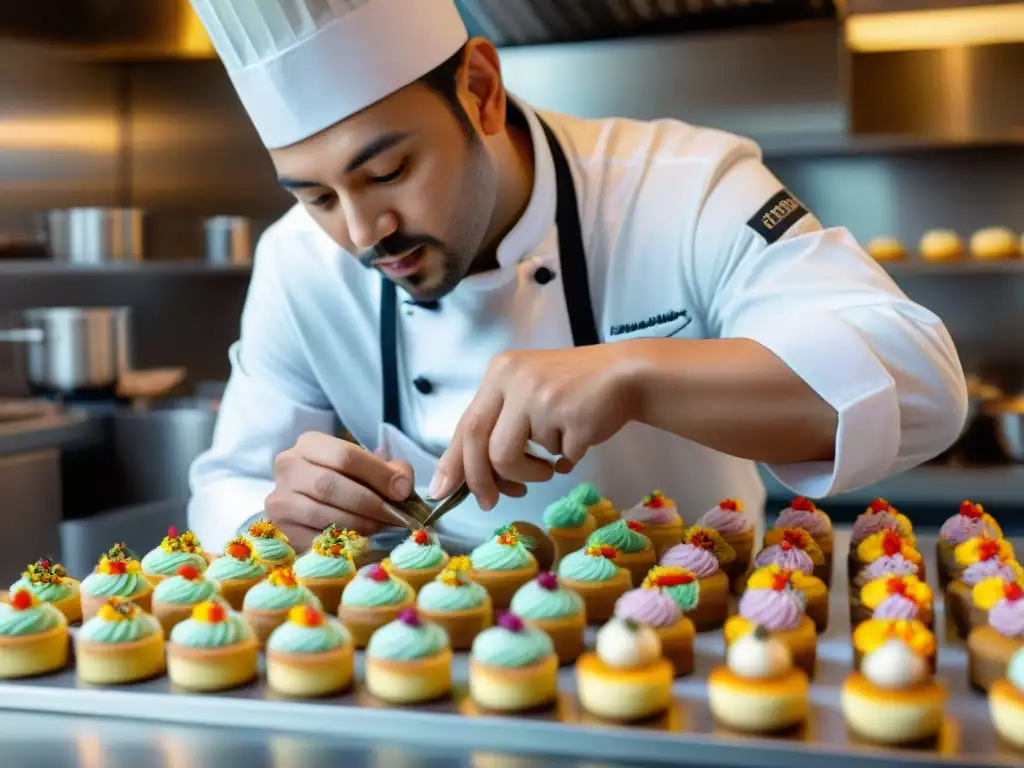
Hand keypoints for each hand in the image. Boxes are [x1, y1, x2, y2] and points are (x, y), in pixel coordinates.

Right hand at [265, 432, 414, 546]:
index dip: (378, 474)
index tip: (402, 491)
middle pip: (331, 485)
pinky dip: (343, 541)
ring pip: (323, 514)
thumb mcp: (367, 467)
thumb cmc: (345, 481)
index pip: (345, 456)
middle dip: (370, 503)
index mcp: (310, 444)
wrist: (309, 505)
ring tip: (381, 527)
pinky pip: (315, 539)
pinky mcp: (280, 530)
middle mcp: (288, 467)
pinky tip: (360, 540)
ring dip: (360, 524)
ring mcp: (280, 500)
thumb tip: (402, 487)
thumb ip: (390, 470)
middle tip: (395, 515)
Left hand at [430, 345, 636, 510]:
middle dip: (481, 480)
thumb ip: (497, 425)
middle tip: (492, 501)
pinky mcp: (570, 415)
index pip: (466, 424)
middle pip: (479, 442)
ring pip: (510, 457)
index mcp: (500, 372)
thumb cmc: (572, 390)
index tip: (443, 490)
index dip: (452, 462)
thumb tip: (463, 478)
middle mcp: (515, 379)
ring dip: (528, 474)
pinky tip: (576, 442)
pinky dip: (565, 461)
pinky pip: (557, 459)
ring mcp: (542, 396)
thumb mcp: (526, 394)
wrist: (625, 374)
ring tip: (546, 466)